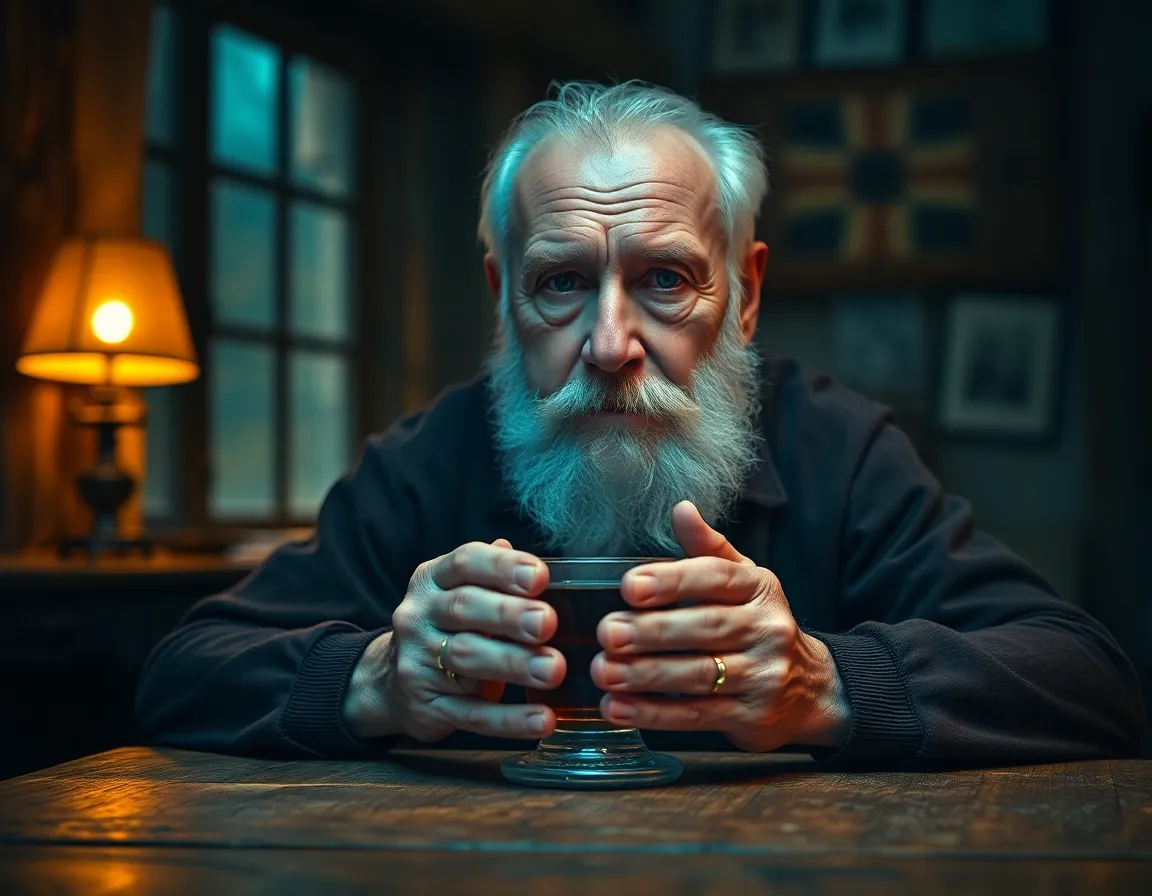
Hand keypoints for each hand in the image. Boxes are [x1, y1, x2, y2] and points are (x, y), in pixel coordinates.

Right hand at [342, 539, 565, 742]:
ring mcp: (418, 663)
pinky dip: (509, 719)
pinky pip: (471, 715)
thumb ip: (494, 576)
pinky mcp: (428, 708)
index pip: (464, 563)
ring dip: (512, 663)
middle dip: (508, 614)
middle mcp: (419, 616)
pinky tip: (542, 718)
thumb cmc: (445, 629)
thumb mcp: (461, 593)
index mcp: (432, 581)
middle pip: (463, 608)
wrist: (389, 683)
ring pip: (466, 659)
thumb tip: (525, 560)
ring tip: (553, 669)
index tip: (539, 576)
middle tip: (547, 622)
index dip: (502, 567)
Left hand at [590, 502, 850, 751]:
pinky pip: (695, 715)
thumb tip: (682, 509)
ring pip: (697, 674)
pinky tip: (618, 707)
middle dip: (651, 630)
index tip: (630, 585)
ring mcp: (762, 676)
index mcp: (758, 588)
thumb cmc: (759, 626)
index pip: (715, 578)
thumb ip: (708, 549)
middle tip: (608, 631)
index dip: (672, 581)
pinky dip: (652, 713)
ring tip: (605, 670)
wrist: (812, 690)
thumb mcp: (743, 581)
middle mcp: (766, 629)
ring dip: (645, 674)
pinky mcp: (751, 718)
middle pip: (705, 627)